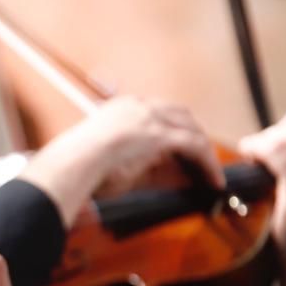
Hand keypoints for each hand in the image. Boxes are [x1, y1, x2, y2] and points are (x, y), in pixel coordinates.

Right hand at [18, 96, 225, 227]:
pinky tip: (212, 179)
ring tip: (210, 171)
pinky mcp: (161, 134)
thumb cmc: (80, 165)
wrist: (73, 163)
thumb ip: (137, 163)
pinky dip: (207, 163)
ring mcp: (151, 118)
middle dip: (193, 134)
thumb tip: (160, 175)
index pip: (157, 112)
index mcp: (122, 107)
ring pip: (190, 128)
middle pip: (179, 114)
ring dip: (202, 149)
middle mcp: (139, 106)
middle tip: (201, 157)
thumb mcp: (110, 158)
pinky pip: (195, 146)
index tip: (178, 146)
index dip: (172, 129)